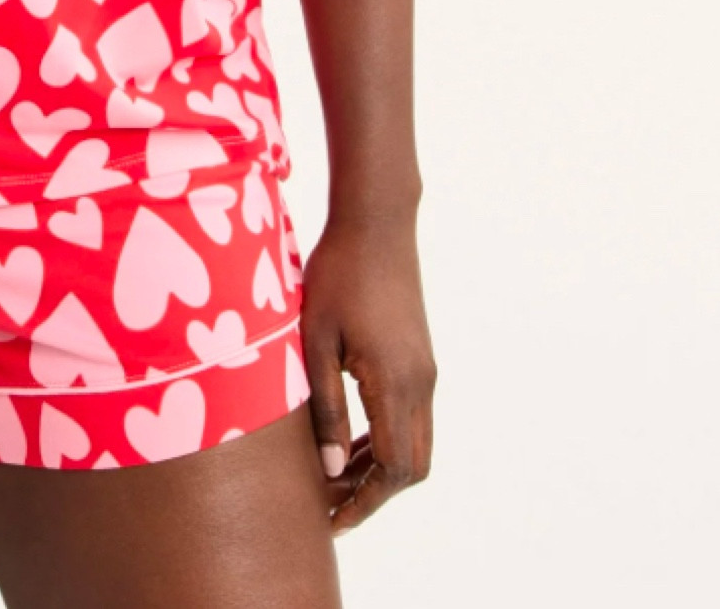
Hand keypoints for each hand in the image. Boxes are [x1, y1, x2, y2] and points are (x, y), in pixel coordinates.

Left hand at [299, 209, 436, 533]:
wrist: (377, 223)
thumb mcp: (317, 341)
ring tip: (333, 476)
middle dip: (373, 493)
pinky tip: (349, 436)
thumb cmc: (338, 276)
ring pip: (414, 442)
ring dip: (378, 466)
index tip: (332, 518)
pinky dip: (384, 437)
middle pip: (410, 466)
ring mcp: (425, 370)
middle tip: (330, 504)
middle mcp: (421, 384)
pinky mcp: (420, 357)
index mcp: (396, 384)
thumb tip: (327, 471)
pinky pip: (411, 416)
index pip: (393, 471)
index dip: (364, 502)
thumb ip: (325, 408)